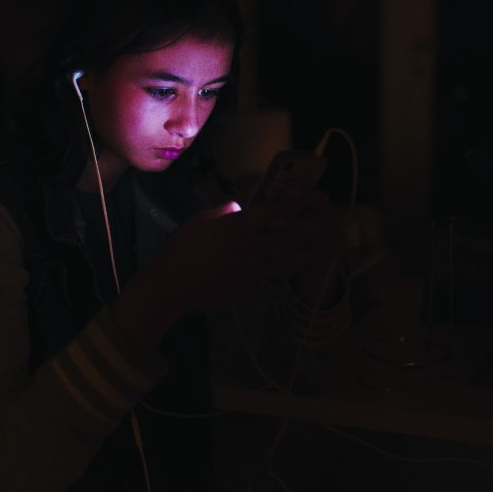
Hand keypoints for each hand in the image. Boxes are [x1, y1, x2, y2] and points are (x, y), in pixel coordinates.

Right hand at [112, 194, 339, 348]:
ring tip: (309, 254)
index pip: (277, 212)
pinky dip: (270, 277)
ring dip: (298, 257)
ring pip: (286, 264)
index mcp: (239, 226)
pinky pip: (266, 281)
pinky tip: (272, 275)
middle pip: (290, 240)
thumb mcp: (201, 220)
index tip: (309, 201)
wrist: (171, 286)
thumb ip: (225, 212)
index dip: (296, 206)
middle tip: (321, 230)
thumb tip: (239, 208)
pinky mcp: (249, 290)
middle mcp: (251, 247)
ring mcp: (252, 271)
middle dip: (308, 233)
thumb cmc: (181, 248)